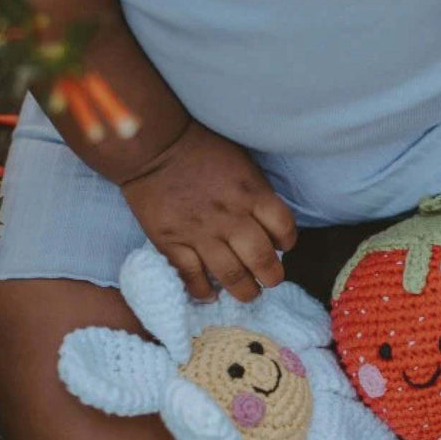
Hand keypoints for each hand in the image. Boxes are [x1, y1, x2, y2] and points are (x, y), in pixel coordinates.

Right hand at [121, 121, 296, 301]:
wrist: (153, 146)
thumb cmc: (201, 149)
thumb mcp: (242, 163)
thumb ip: (256, 193)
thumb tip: (267, 224)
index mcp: (251, 194)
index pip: (283, 229)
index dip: (287, 242)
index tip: (281, 246)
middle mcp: (230, 217)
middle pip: (262, 259)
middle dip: (271, 277)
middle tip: (269, 280)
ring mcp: (200, 233)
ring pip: (231, 275)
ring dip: (244, 291)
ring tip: (247, 293)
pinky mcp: (172, 242)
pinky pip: (192, 277)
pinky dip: (203, 291)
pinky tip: (210, 293)